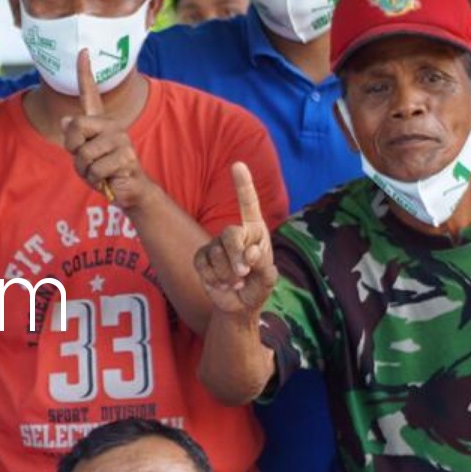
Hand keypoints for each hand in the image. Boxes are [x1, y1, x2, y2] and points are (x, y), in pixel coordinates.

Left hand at [60, 50, 154, 208]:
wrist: (126, 189)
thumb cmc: (102, 170)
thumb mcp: (81, 155)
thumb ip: (74, 139)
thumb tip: (68, 120)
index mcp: (99, 122)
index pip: (90, 93)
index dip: (84, 73)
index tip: (82, 51)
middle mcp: (112, 125)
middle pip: (75, 126)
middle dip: (74, 149)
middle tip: (87, 160)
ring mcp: (121, 138)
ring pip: (84, 153)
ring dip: (85, 170)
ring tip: (99, 171)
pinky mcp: (126, 155)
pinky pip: (96, 168)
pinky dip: (96, 179)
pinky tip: (108, 178)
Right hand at [193, 162, 277, 317]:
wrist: (239, 306)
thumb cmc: (257, 288)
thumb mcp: (268, 280)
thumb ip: (264, 268)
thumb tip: (251, 254)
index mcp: (256, 232)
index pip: (248, 205)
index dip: (243, 185)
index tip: (237, 165)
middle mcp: (235, 234)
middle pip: (230, 233)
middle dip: (236, 255)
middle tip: (244, 273)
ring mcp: (215, 245)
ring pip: (216, 253)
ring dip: (228, 273)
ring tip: (237, 284)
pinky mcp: (202, 258)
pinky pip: (203, 264)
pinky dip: (214, 278)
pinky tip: (223, 284)